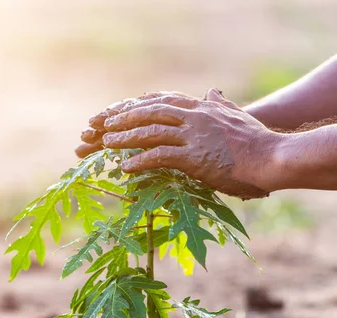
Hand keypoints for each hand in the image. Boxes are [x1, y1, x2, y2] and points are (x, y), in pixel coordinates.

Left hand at [80, 89, 281, 198]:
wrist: (272, 157)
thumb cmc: (257, 140)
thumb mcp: (236, 115)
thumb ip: (220, 103)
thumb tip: (213, 91)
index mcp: (202, 108)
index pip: (164, 101)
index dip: (140, 104)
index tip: (123, 107)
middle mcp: (194, 117)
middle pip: (151, 113)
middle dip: (125, 118)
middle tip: (106, 124)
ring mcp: (193, 136)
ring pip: (150, 132)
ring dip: (126, 138)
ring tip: (107, 143)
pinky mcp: (194, 157)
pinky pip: (159, 156)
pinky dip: (140, 161)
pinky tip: (125, 167)